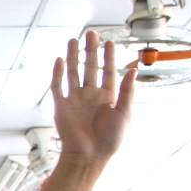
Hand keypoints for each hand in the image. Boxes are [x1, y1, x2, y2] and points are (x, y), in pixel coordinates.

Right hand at [50, 31, 135, 162]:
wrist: (88, 156)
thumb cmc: (109, 140)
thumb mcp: (125, 113)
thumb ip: (128, 91)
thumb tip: (133, 69)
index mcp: (107, 97)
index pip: (108, 71)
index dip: (109, 56)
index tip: (109, 42)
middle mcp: (90, 96)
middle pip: (90, 68)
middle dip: (91, 50)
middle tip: (92, 33)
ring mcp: (75, 100)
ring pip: (73, 73)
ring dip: (73, 57)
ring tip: (73, 40)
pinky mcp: (61, 107)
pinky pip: (58, 87)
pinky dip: (58, 73)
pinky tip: (60, 60)